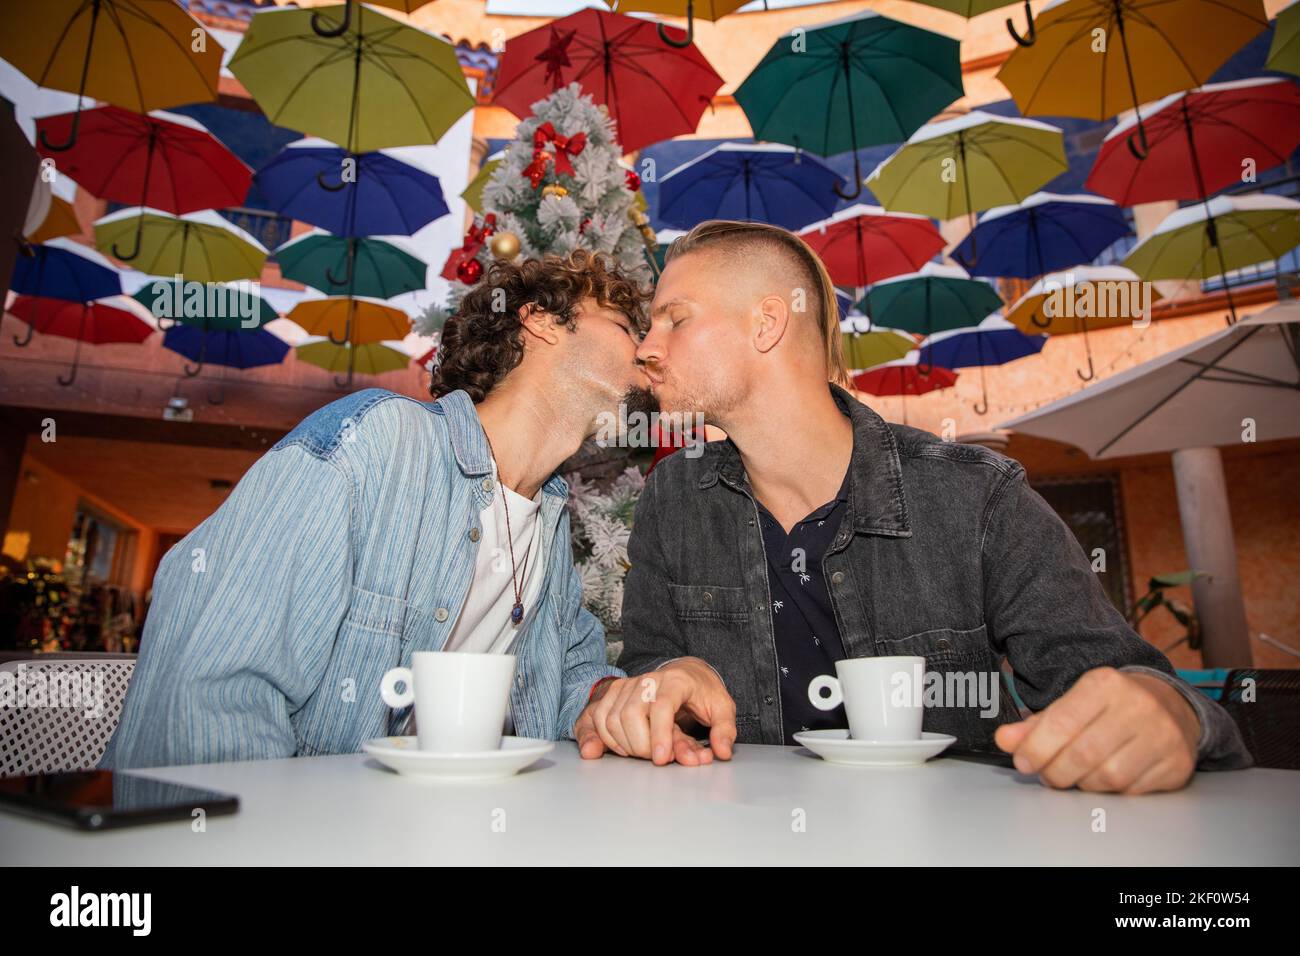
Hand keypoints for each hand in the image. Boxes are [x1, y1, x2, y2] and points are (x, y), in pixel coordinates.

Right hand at [573, 658, 736, 765]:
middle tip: (657, 758)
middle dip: (641, 744)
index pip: (662, 706)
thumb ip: (724, 729)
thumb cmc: (703, 693)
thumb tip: (722, 752)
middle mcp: (648, 679)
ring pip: (611, 718)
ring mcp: (628, 684)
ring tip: (646, 753)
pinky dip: (606, 739)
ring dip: (625, 744)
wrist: (686, 673)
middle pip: (630, 713)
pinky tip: (625, 748)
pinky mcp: (614, 692)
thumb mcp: (723, 708)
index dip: (660, 735)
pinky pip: (598, 718)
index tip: (662, 759)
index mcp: (676, 680)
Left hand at [993, 666, 1200, 793]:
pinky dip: (1111, 792)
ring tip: (1074, 776)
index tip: (1023, 762)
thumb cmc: (1110, 707)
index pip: (1062, 722)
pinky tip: (1103, 779)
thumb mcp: (1072, 704)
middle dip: (1056, 771)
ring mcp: (1163, 735)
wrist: (1170, 706)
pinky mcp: (1177, 763)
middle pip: (1083, 754)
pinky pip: (1133, 790)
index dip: (1036, 748)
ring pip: (1108, 776)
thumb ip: (1036, 725)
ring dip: (1083, 784)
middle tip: (1047, 775)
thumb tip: (1004, 740)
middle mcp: (1138, 706)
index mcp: (1105, 684)